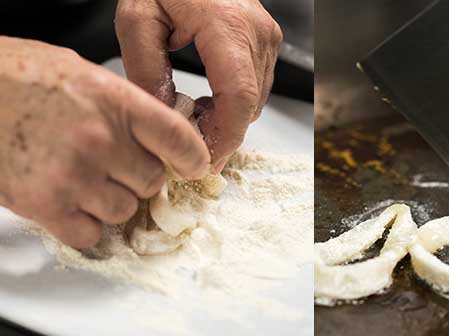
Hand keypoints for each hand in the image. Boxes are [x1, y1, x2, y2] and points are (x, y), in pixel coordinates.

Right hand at [0, 37, 209, 247]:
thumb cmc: (18, 79)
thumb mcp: (83, 76)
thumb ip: (124, 107)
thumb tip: (158, 136)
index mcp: (115, 102)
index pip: (178, 139)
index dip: (192, 159)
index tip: (193, 167)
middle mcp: (100, 140)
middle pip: (152, 181)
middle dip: (138, 178)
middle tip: (113, 166)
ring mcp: (75, 176)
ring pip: (125, 211)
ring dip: (111, 202)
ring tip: (83, 180)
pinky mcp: (47, 206)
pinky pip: (90, 235)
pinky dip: (84, 226)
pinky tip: (68, 203)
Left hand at [115, 0, 282, 172]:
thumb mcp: (138, 16)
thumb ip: (146, 69)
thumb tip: (163, 117)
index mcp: (227, 24)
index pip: (238, 98)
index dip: (224, 138)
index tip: (204, 160)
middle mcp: (256, 33)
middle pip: (248, 106)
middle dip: (221, 135)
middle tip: (188, 147)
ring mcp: (266, 38)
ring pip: (255, 102)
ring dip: (226, 120)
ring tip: (192, 119)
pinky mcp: (266, 42)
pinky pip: (255, 88)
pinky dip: (233, 105)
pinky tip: (207, 102)